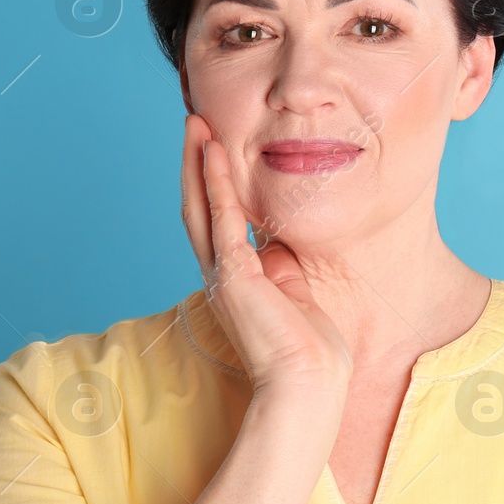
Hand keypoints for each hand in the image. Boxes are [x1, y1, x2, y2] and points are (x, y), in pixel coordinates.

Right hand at [180, 114, 353, 410]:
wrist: (309, 381)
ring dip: (196, 164)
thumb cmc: (310, 346)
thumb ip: (281, 261)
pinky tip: (214, 153)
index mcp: (235, 278)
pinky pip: (222, 219)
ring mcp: (223, 274)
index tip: (214, 146)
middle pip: (197, 206)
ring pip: (200, 207)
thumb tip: (278, 236)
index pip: (216, 220)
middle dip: (194, 164)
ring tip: (195, 124)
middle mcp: (220, 274)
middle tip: (193, 122)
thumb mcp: (295, 289)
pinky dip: (216, 184)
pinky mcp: (234, 276)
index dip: (211, 182)